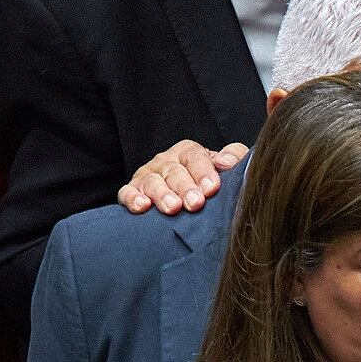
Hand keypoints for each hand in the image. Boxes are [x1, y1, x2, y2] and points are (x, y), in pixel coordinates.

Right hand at [118, 138, 245, 214]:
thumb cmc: (208, 183)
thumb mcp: (224, 168)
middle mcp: (166, 161)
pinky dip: (132, 198)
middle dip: (185, 187)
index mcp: (188, 153)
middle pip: (173, 170)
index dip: (203, 171)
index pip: (194, 155)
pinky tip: (142, 206)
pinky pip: (127, 192)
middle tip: (195, 203)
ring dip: (162, 195)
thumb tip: (227, 161)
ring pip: (152, 181)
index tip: (212, 188)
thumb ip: (233, 157)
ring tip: (173, 208)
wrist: (186, 200)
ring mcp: (147, 176)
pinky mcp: (132, 191)